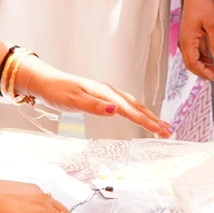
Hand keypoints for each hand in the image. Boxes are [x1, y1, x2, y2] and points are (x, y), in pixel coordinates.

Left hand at [20, 60, 171, 137]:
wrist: (45, 82)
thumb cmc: (57, 91)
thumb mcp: (73, 100)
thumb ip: (94, 106)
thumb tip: (115, 110)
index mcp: (104, 93)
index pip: (130, 109)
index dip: (146, 121)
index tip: (161, 130)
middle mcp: (108, 91)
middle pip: (136, 106)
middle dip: (153, 118)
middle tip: (168, 130)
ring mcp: (106, 92)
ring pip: (132, 104)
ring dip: (147, 114)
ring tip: (160, 124)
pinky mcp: (101, 96)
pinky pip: (125, 103)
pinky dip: (136, 110)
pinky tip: (138, 115)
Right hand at [178, 0, 213, 80]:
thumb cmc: (203, 6)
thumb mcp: (213, 25)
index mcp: (188, 40)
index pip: (193, 63)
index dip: (203, 72)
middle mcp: (184, 42)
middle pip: (190, 64)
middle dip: (202, 72)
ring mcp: (186, 40)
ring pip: (191, 59)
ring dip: (202, 66)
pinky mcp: (189, 37)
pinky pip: (193, 52)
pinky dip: (201, 58)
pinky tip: (210, 60)